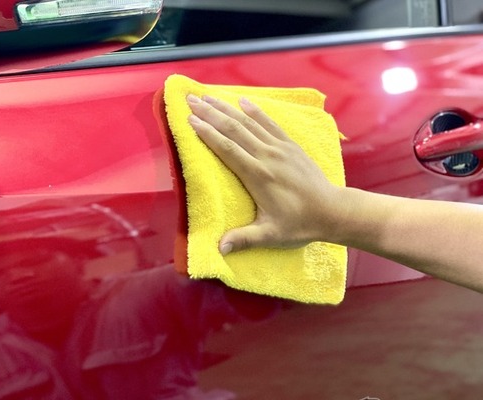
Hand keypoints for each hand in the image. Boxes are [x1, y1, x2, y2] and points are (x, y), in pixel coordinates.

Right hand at [186, 94, 342, 253]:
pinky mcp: (290, 146)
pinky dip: (255, 111)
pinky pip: (269, 123)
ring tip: (208, 96)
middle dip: (211, 113)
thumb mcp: (270, 235)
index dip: (207, 133)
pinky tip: (243, 101)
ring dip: (227, 107)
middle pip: (234, 129)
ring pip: (249, 122)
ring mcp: (280, 148)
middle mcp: (267, 156)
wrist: (332, 211)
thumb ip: (243, 239)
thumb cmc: (299, 224)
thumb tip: (218, 249)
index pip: (227, 149)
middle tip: (191, 100)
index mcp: (258, 176)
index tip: (190, 120)